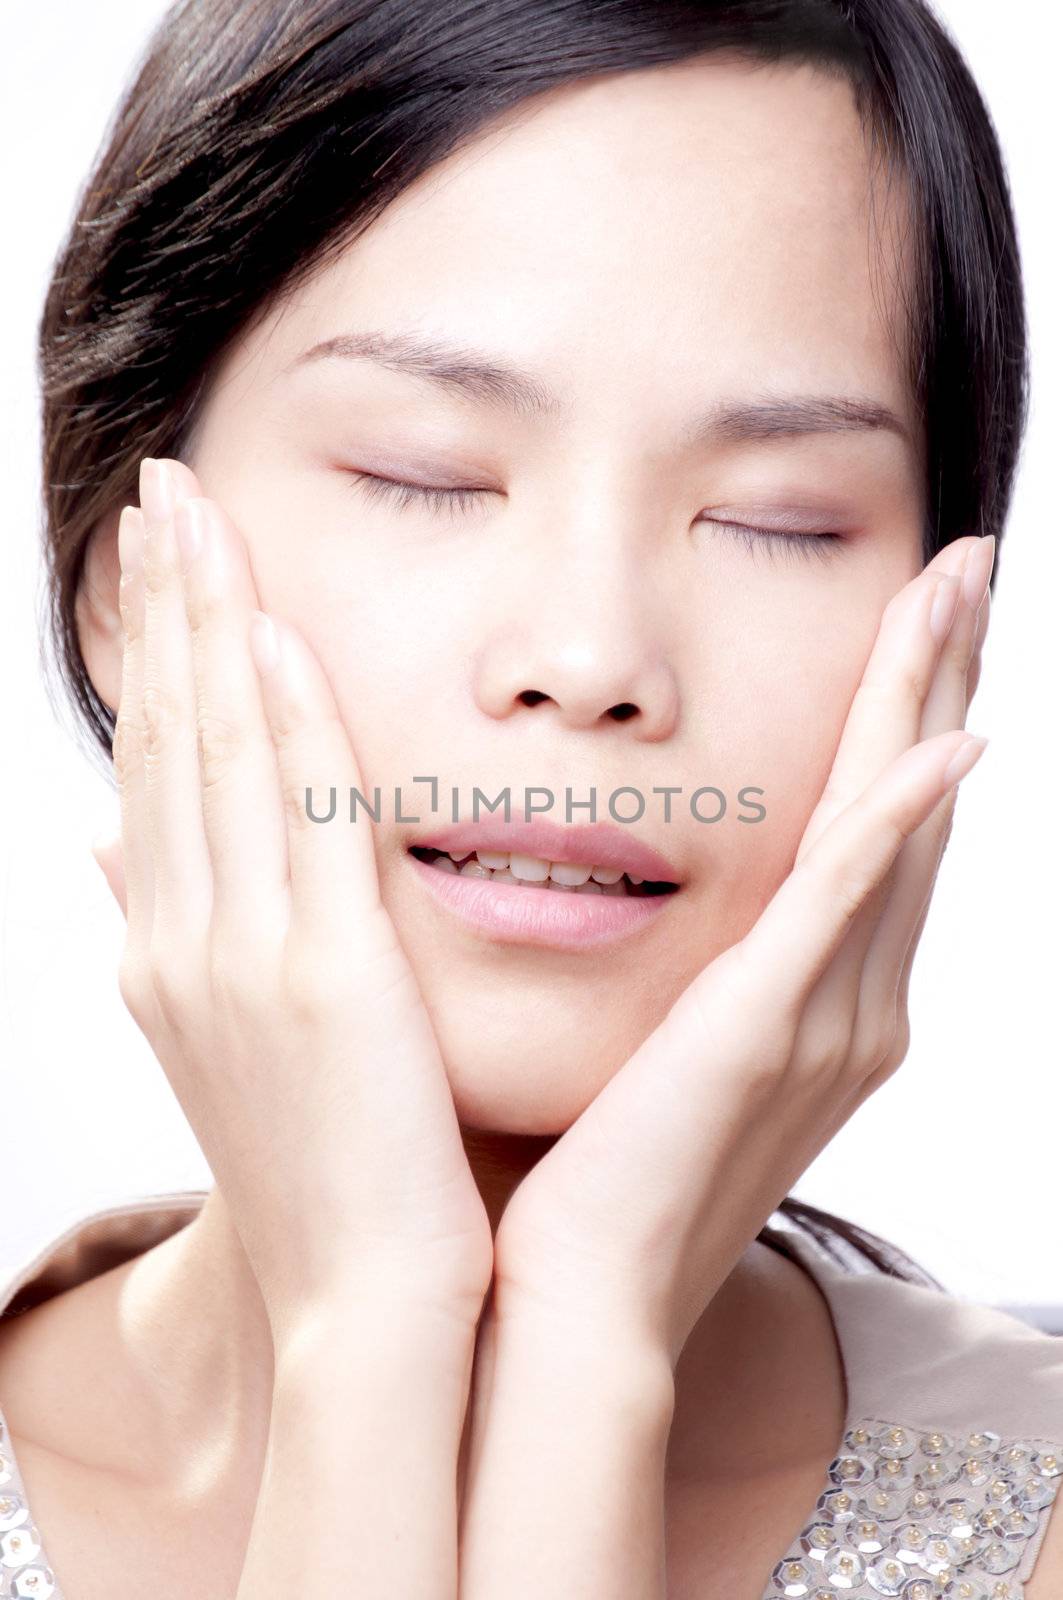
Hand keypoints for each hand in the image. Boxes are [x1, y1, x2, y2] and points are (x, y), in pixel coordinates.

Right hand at [92, 457, 492, 1347]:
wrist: (364, 1307)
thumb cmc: (328, 1175)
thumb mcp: (233, 1049)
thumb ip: (190, 934)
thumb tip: (112, 851)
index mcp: (172, 955)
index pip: (158, 772)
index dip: (155, 659)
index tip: (160, 563)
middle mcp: (185, 943)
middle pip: (170, 741)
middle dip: (166, 609)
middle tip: (161, 494)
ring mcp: (244, 959)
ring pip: (218, 759)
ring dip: (210, 629)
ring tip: (198, 517)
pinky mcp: (326, 981)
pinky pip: (302, 826)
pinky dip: (285, 724)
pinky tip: (280, 634)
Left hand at [488, 534, 993, 1364]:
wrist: (576, 1299)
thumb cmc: (601, 1170)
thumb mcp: (667, 1045)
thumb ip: (697, 968)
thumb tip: (659, 887)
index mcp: (820, 1001)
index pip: (881, 830)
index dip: (910, 720)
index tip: (923, 621)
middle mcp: (849, 1004)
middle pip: (913, 806)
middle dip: (942, 676)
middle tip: (969, 563)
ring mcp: (821, 1018)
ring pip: (895, 825)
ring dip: (928, 701)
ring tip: (958, 591)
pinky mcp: (761, 1028)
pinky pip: (843, 903)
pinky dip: (897, 821)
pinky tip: (947, 745)